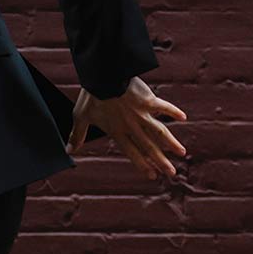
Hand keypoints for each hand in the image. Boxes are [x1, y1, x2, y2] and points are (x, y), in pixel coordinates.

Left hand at [66, 77, 187, 181]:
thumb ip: (77, 135)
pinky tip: (183, 117)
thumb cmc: (90, 97)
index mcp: (117, 132)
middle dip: (161, 161)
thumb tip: (69, 151)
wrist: (103, 77)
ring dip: (171, 143)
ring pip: (160, 132)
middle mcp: (132, 127)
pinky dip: (173, 111)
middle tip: (172, 173)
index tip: (152, 176)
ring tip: (182, 153)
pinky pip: (164, 107)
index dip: (142, 165)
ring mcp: (142, 114)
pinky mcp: (149, 100)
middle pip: (149, 147)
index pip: (132, 153)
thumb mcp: (80, 117)